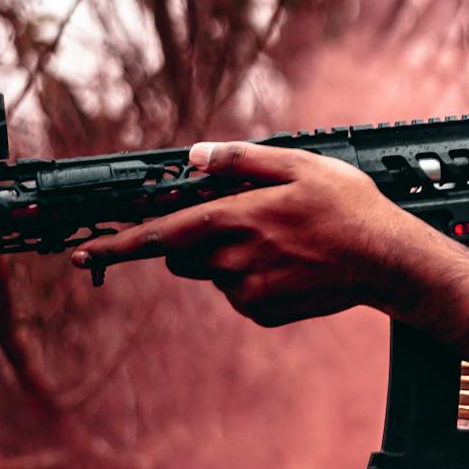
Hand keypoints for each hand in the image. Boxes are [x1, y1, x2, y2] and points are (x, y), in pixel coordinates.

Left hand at [71, 141, 468, 349]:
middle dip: (193, 239)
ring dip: (227, 257)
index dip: (117, 244)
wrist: (388, 262)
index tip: (80, 254)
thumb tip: (195, 156)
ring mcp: (247, 291)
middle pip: (182, 255)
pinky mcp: (262, 312)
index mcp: (236, 220)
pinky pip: (237, 293)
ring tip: (279, 241)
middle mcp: (235, 260)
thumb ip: (241, 160)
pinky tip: (290, 264)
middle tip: (238, 221)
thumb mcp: (301, 165)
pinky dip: (251, 278)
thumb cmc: (351, 209)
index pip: (161, 234)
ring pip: (211, 274)